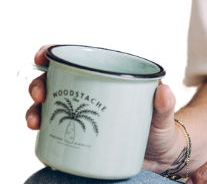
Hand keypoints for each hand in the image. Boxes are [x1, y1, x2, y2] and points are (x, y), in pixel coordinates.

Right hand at [26, 45, 182, 175]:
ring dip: (34, 111)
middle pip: (55, 83)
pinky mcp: (76, 141)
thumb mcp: (163, 116)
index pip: (79, 60)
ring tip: (35, 121)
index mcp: (109, 79)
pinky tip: (41, 143)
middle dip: (39, 84)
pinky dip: (42, 138)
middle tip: (39, 94)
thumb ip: (165, 105)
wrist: (158, 159)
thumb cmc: (160, 128)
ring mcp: (80, 118)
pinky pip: (53, 137)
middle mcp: (91, 95)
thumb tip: (163, 90)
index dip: (55, 53)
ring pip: (48, 109)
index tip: (43, 55)